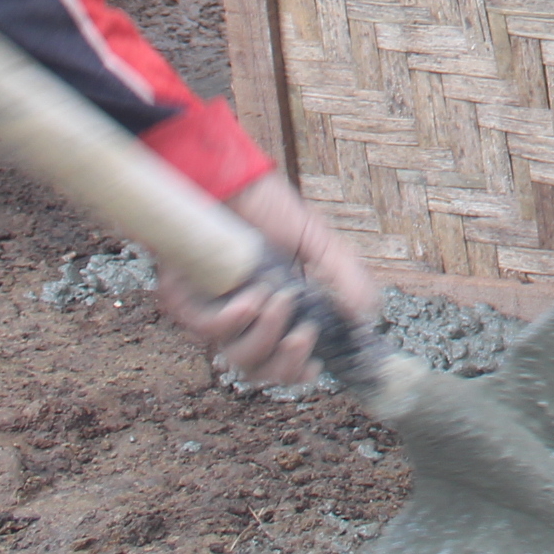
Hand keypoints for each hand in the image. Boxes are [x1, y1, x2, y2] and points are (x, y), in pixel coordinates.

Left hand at [156, 172, 383, 385]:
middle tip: (303, 334)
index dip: (299, 371)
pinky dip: (235, 319)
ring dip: (264, 334)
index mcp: (277, 310)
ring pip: (237, 356)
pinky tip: (251, 296)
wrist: (232, 181)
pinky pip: (209, 331)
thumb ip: (345, 277)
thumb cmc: (270, 210)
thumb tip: (368, 314)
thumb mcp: (318, 243)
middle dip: (287, 362)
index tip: (316, 367)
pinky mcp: (185, 301)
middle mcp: (244, 317)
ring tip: (277, 299)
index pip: (285, 360)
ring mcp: (214, 311)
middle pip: (261, 370)